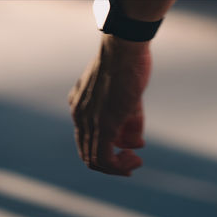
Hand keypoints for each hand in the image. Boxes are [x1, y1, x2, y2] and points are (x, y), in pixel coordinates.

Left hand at [69, 35, 151, 175]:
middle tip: (132, 161)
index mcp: (79, 105)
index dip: (106, 150)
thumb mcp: (128, 97)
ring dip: (117, 167)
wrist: (125, 48)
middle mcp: (79, 114)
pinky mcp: (103, 125)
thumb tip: (137, 146)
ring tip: (135, 161)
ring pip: (94, 160)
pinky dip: (119, 167)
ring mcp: (89, 121)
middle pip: (87, 152)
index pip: (86, 138)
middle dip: (111, 163)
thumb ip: (130, 123)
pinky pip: (104, 158)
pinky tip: (135, 160)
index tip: (127, 150)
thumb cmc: (128, 64)